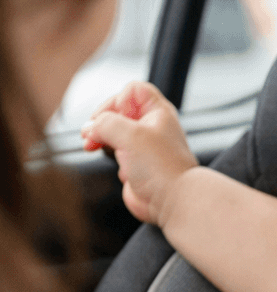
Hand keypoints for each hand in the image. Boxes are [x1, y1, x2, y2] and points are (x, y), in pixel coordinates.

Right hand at [81, 80, 195, 227]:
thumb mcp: (130, 134)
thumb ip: (105, 123)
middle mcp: (151, 127)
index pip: (134, 90)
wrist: (172, 201)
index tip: (114, 116)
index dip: (119, 99)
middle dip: (101, 119)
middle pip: (118, 110)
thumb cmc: (162, 167)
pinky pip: (114, 150)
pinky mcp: (134, 164)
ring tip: (89, 142)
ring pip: (114, 131)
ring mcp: (142, 146)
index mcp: (158, 112)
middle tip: (90, 131)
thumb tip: (89, 127)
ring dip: (99, 135)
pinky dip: (105, 152)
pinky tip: (102, 155)